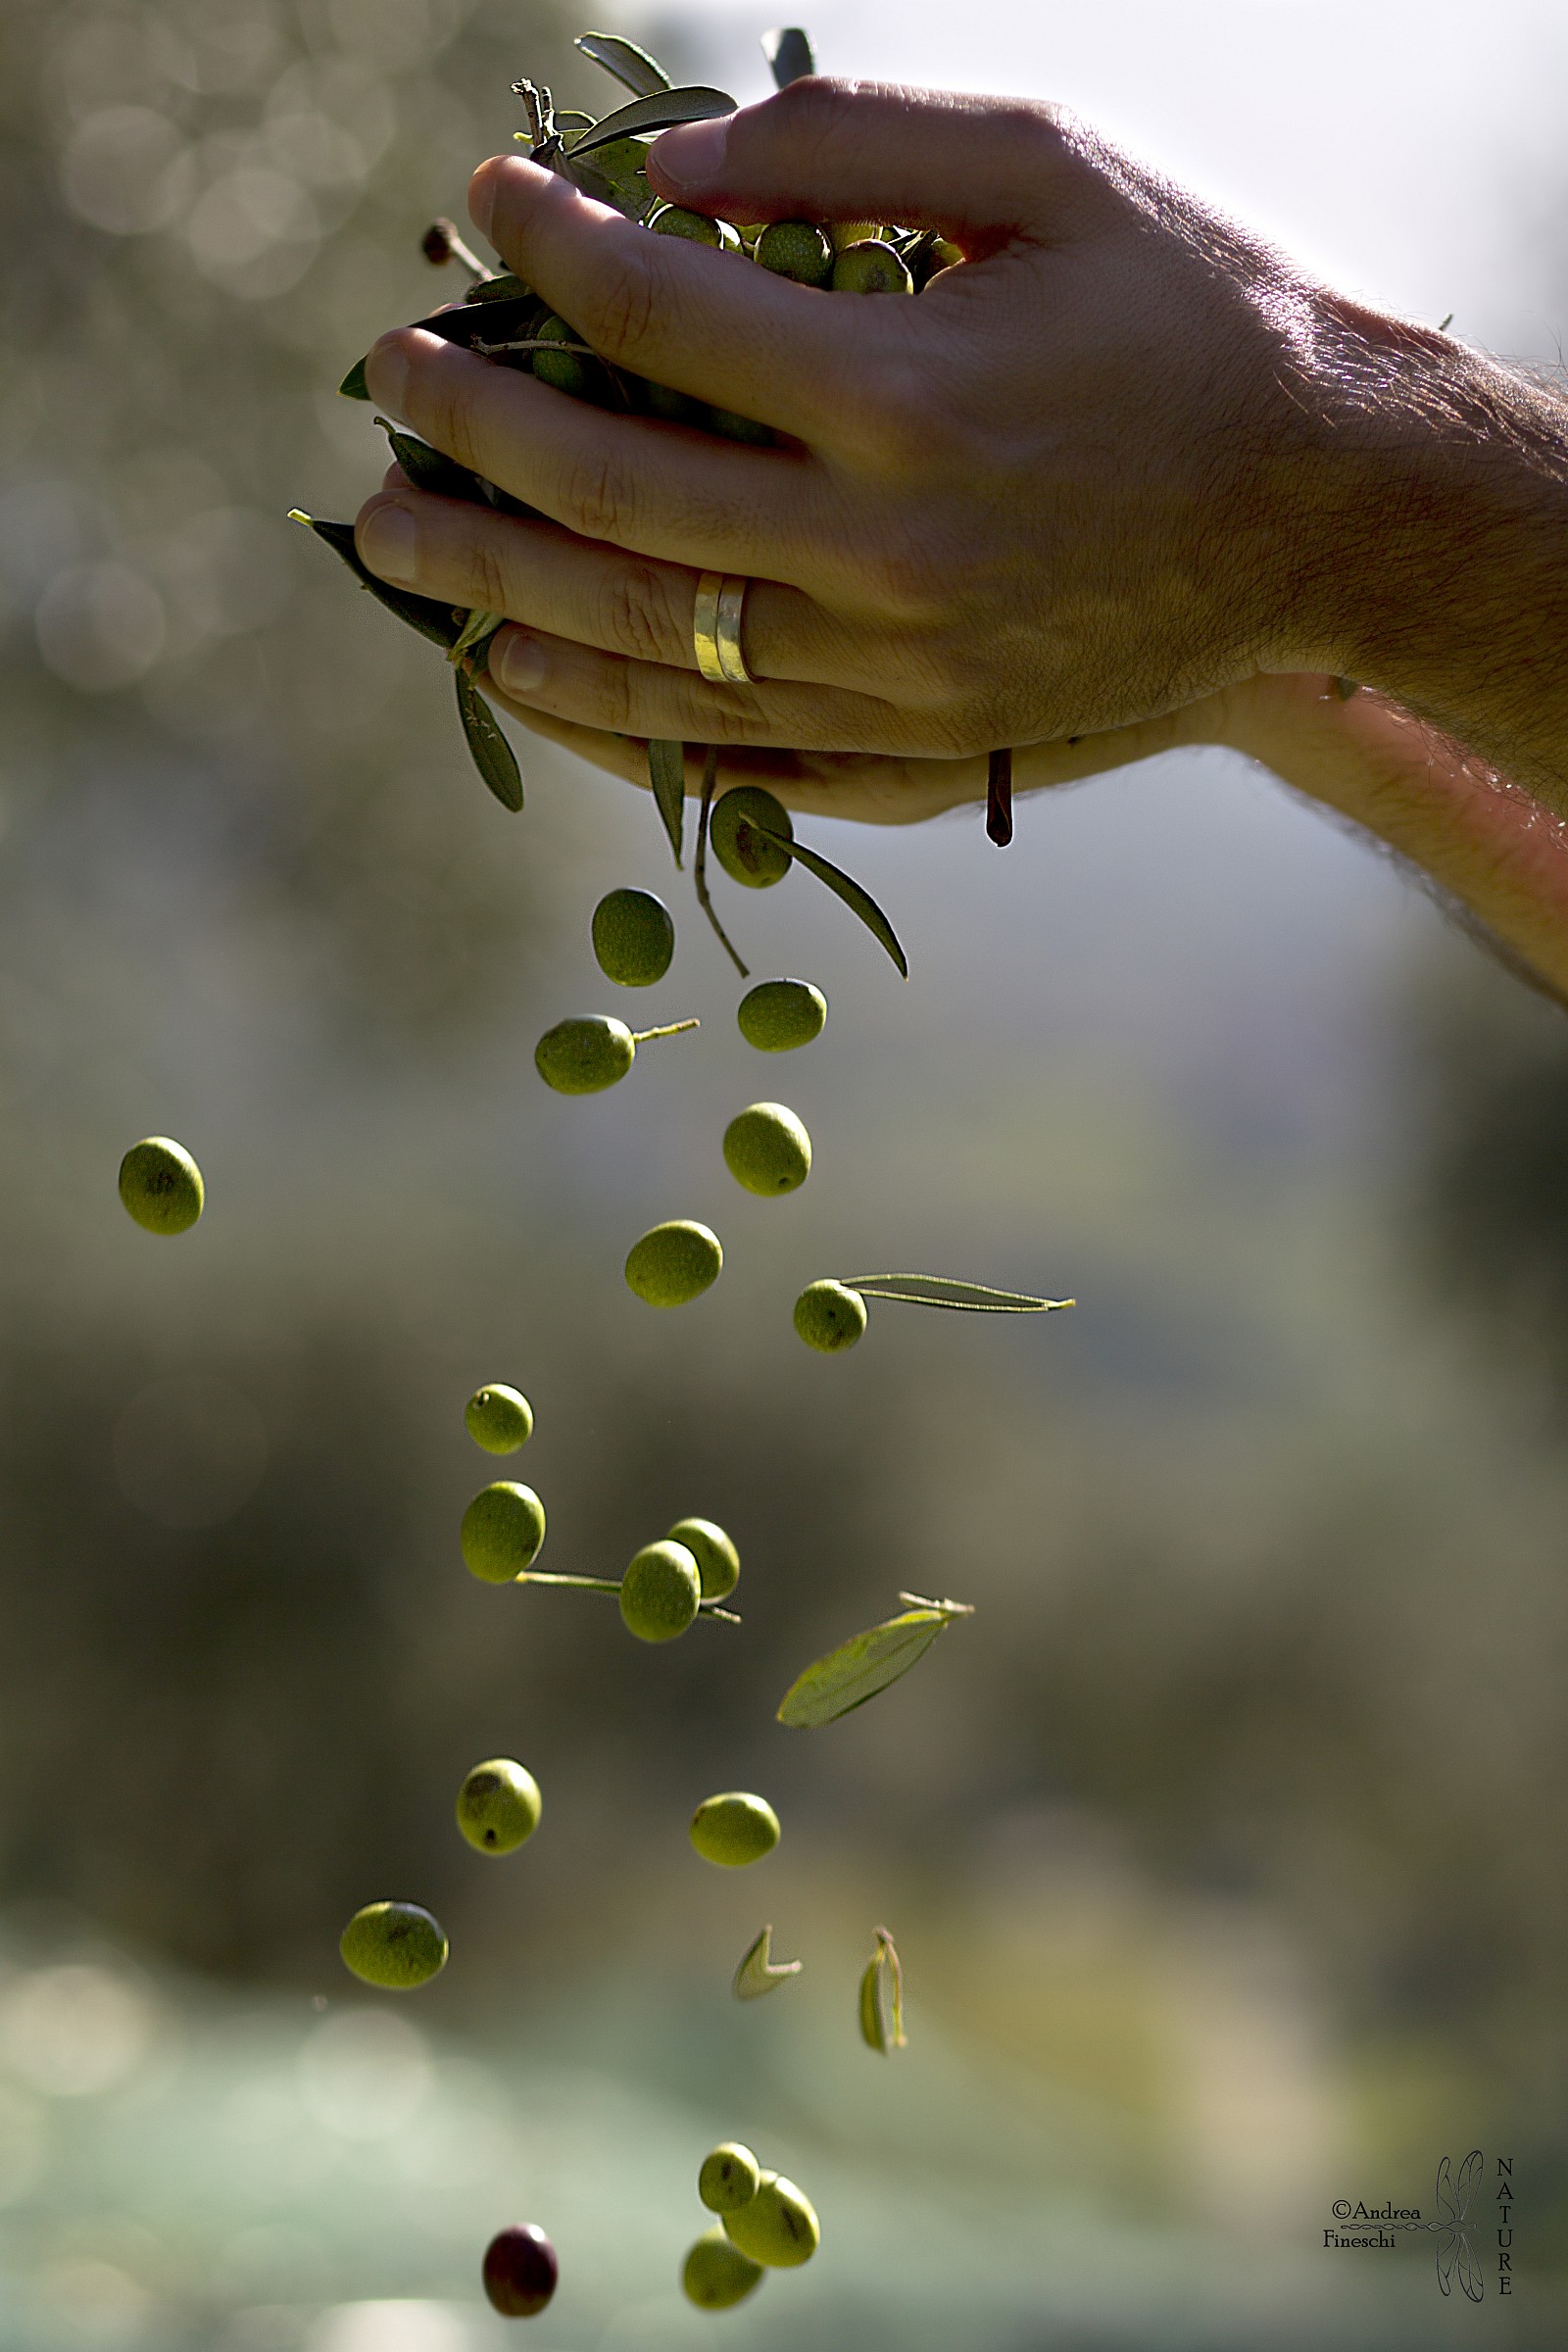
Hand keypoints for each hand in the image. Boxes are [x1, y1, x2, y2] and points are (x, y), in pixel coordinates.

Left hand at [355, 80, 1378, 767]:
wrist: (1324, 519)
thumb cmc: (1194, 325)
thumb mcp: (1057, 173)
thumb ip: (857, 143)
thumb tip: (672, 168)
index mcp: (913, 396)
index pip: (662, 317)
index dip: (547, 245)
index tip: (479, 198)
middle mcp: (889, 557)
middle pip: (616, 502)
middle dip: (474, 434)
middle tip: (388, 385)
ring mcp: (900, 676)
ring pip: (652, 653)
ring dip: (498, 597)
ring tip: (397, 548)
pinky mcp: (923, 748)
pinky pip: (733, 756)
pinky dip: (610, 724)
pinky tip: (521, 679)